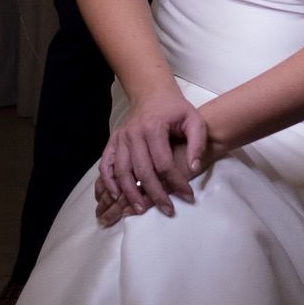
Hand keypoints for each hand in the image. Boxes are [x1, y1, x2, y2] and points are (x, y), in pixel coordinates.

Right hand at [96, 89, 211, 221]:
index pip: (164, 163)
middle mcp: (133, 134)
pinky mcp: (113, 141)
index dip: (177, 182)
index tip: (188, 196)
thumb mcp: (194, 120)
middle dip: (155, 194)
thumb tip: (193, 168)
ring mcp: (121, 138)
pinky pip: (106, 165)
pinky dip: (109, 181)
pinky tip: (117, 195)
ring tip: (141, 209)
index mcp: (154, 128)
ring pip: (122, 171)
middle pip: (142, 171)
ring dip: (130, 193)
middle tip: (167, 210)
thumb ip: (197, 143)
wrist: (152, 94)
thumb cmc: (176, 109)